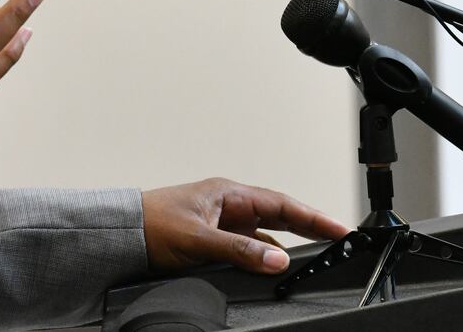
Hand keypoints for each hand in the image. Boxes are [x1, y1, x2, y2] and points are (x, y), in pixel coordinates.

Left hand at [141, 178, 348, 274]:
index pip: (282, 204)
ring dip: (289, 244)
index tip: (340, 229)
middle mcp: (229, 205)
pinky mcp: (214, 241)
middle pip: (280, 216)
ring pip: (266, 233)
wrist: (121, 235)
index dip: (314, 217)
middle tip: (341, 242)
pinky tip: (275, 269)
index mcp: (229, 193)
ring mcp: (223, 223)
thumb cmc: (151, 224)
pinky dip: (265, 257)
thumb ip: (239, 250)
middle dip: (311, 227)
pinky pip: (249, 247)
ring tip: (317, 256)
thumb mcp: (199, 239)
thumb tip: (278, 260)